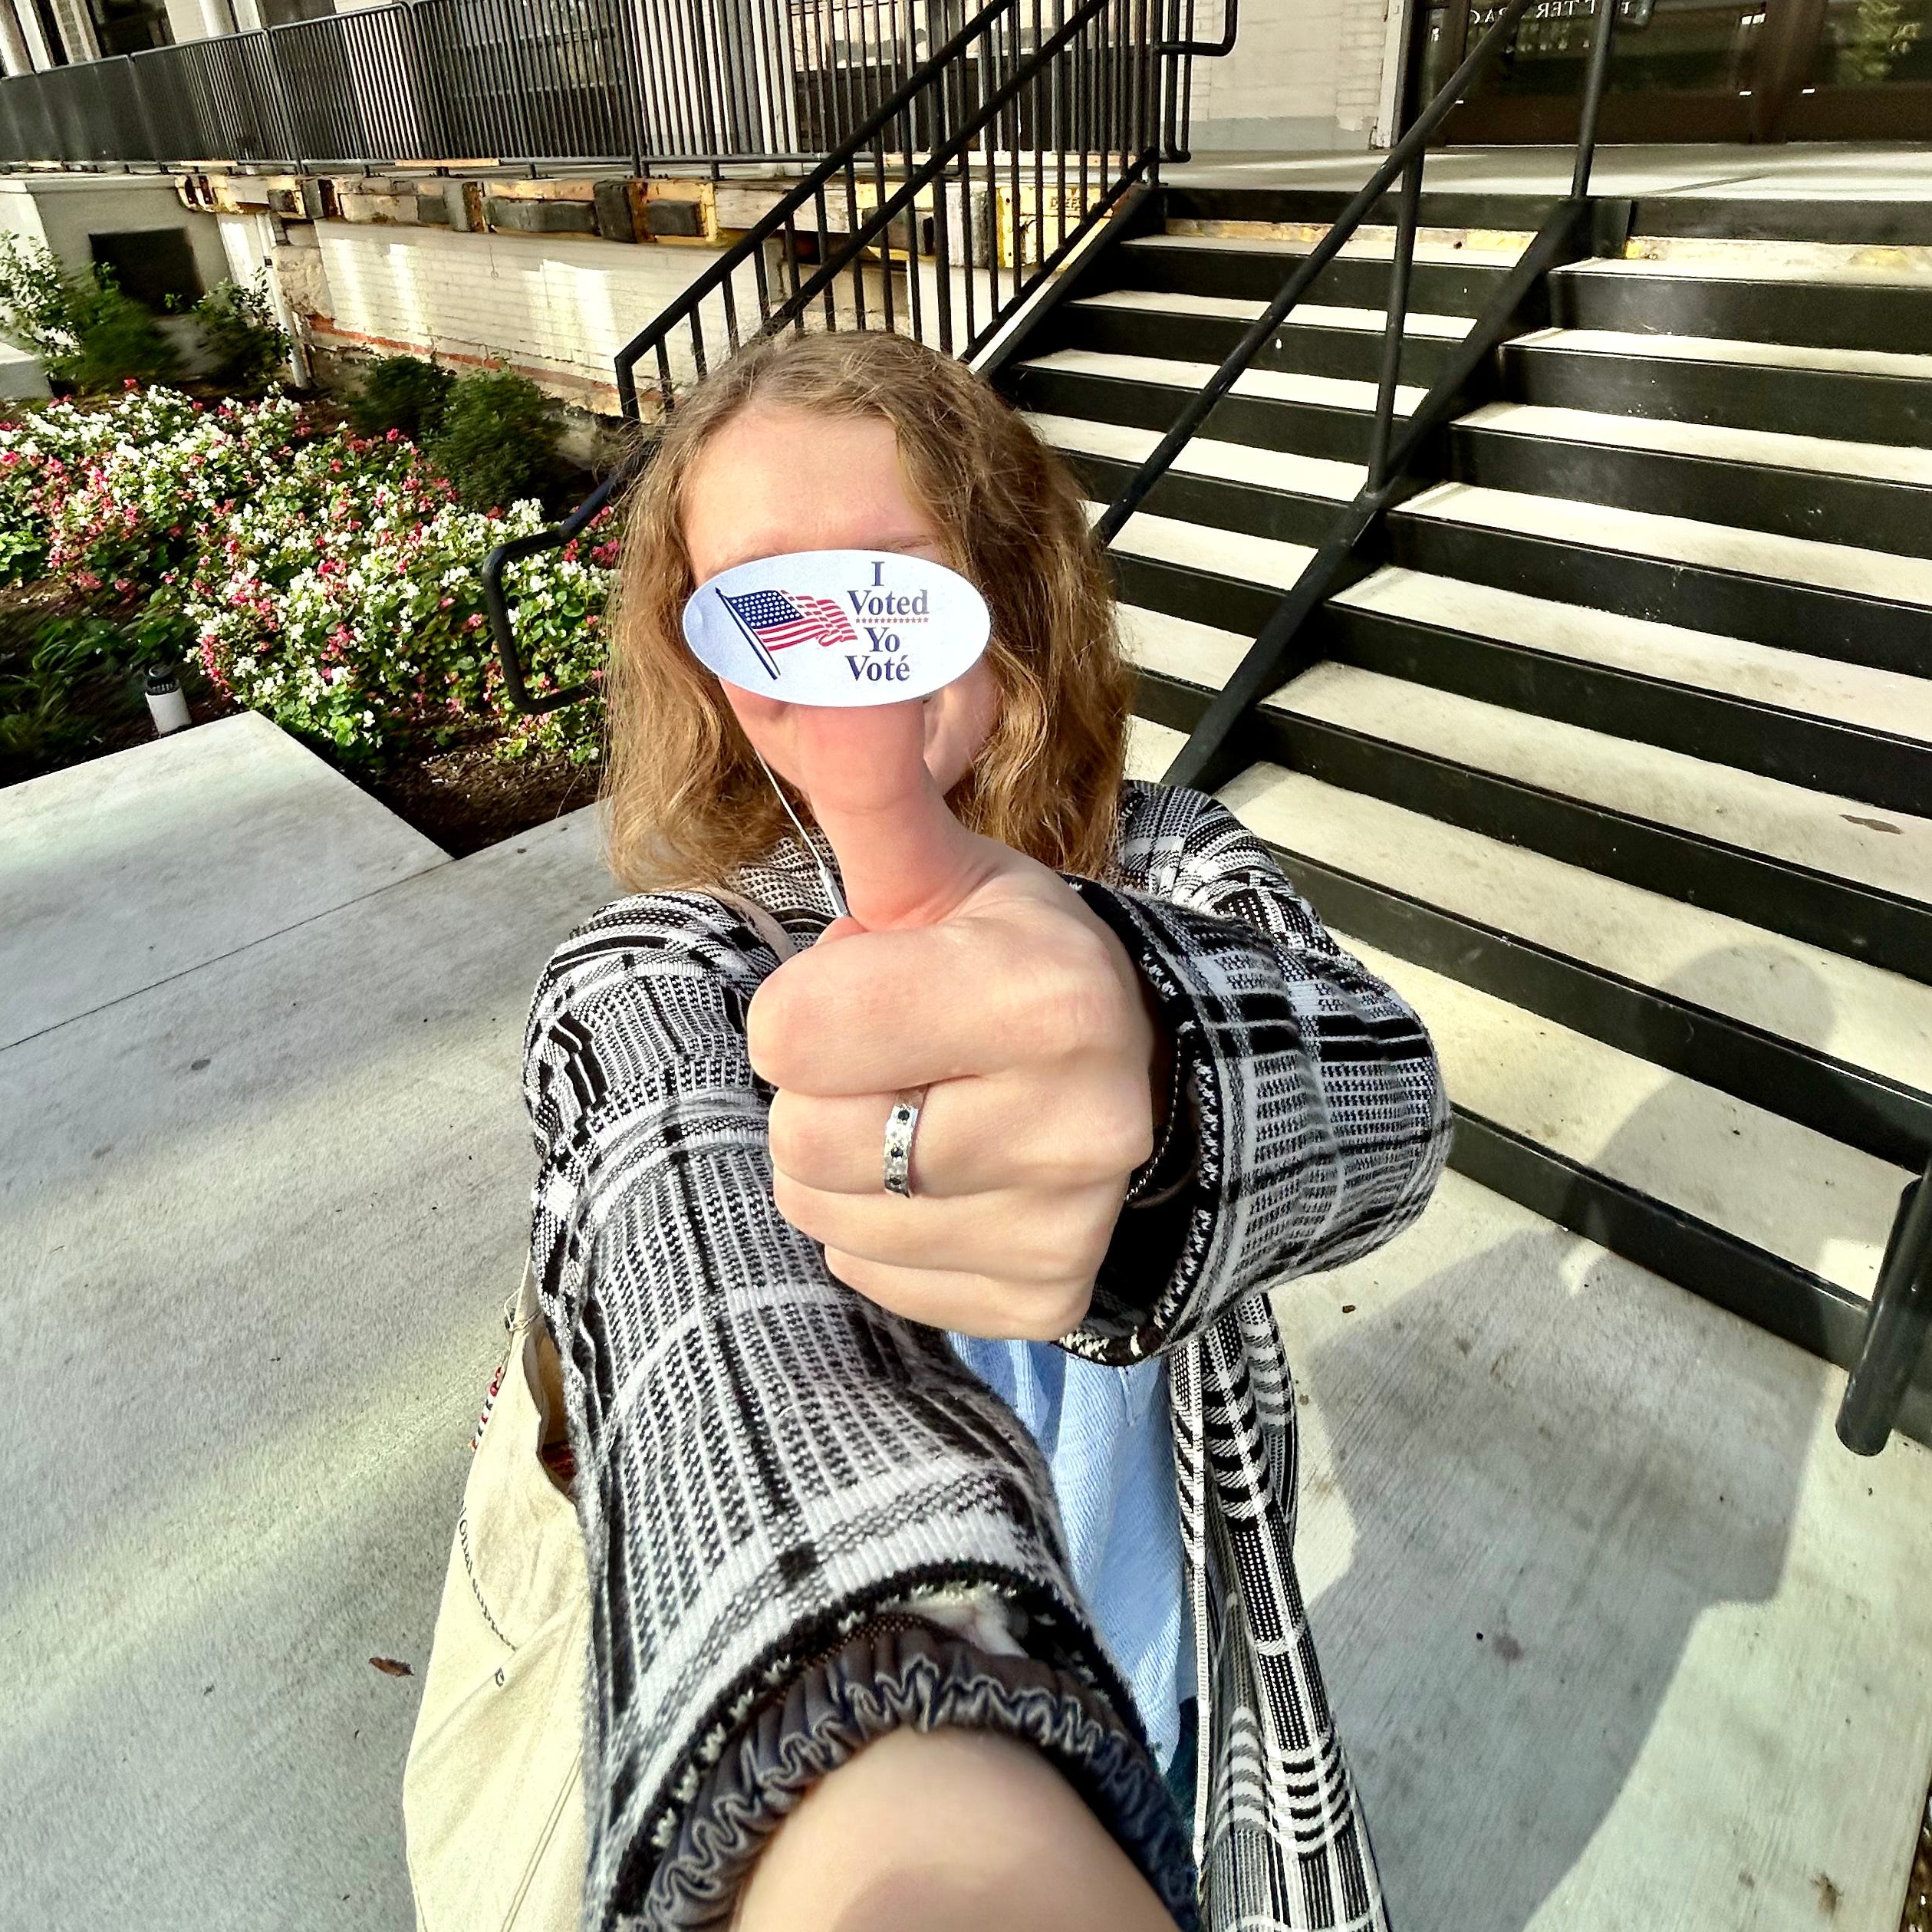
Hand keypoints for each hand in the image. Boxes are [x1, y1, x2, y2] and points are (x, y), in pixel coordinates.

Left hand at [741, 694, 1161, 1338]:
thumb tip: (783, 636)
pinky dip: (892, 1238)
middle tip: (901, 1058)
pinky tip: (953, 1182)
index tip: (878, 983)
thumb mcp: (939, 865)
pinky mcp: (1050, 1295)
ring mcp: (1067, 1218)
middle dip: (826, 1093)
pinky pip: (878, 1281)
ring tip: (925, 1113)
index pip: (791, 1032)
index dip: (812, 1004)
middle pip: (802, 1141)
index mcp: (1037, 987)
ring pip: (829, 1219)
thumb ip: (863, 771)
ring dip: (847, 1171)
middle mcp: (1074, 1115)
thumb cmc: (1008, 959)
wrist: (1149, 1074)